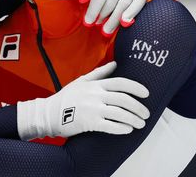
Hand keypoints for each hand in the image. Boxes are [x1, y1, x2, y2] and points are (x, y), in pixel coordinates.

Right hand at [17, 61, 149, 139]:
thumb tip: (115, 64)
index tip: (146, 93)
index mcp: (94, 85)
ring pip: (120, 114)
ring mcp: (92, 109)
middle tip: (146, 114)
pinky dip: (122, 128)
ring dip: (134, 119)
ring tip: (140, 124)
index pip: (120, 83)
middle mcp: (95, 95)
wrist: (49, 113)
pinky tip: (128, 129)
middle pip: (124, 99)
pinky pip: (110, 126)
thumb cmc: (66, 98)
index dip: (136, 87)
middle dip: (138, 107)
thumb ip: (99, 73)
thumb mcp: (81, 81)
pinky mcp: (89, 123)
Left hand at [79, 0, 153, 35]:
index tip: (88, 22)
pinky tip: (124, 22)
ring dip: (114, 20)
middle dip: (103, 16)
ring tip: (107, 30)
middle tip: (97, 25)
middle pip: (111, 1)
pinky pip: (138, 3)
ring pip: (123, 4)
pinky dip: (132, 13)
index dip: (93, 11)